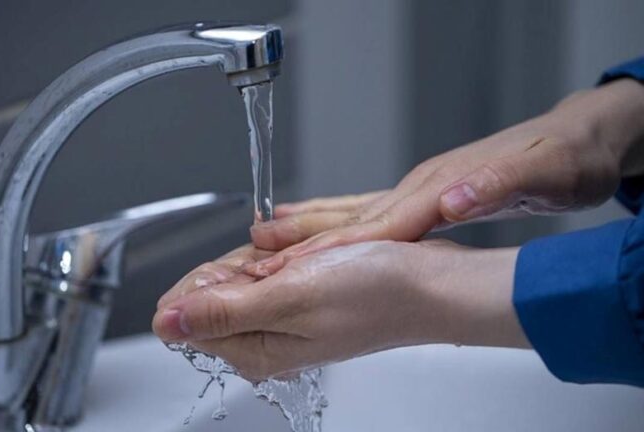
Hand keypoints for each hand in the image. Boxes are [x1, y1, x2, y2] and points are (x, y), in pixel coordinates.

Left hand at [152, 240, 527, 380]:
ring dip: (271, 256)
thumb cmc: (375, 294)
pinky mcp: (303, 301)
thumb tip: (165, 324)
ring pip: (245, 276)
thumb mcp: (289, 298)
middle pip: (215, 292)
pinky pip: (275, 270)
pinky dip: (290, 254)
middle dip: (244, 264)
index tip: (247, 266)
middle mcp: (263, 339)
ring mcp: (284, 320)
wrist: (432, 286)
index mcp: (252, 348)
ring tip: (313, 261)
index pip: (188, 314)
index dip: (205, 279)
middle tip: (291, 264)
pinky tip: (317, 256)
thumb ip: (222, 312)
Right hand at [248, 79, 643, 275]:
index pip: (376, 224)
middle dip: (299, 236)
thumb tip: (450, 199)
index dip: (331, 247)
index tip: (291, 265)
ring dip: (307, 226)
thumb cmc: (563, 159)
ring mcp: (419, 190)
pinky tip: (321, 229)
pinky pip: (369, 211)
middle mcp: (421, 187)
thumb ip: (491, 186)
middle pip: (348, 216)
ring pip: (351, 211)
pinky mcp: (425, 196)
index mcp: (440, 188)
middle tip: (252, 251)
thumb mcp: (541, 173)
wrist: (578, 141)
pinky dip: (336, 221)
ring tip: (265, 235)